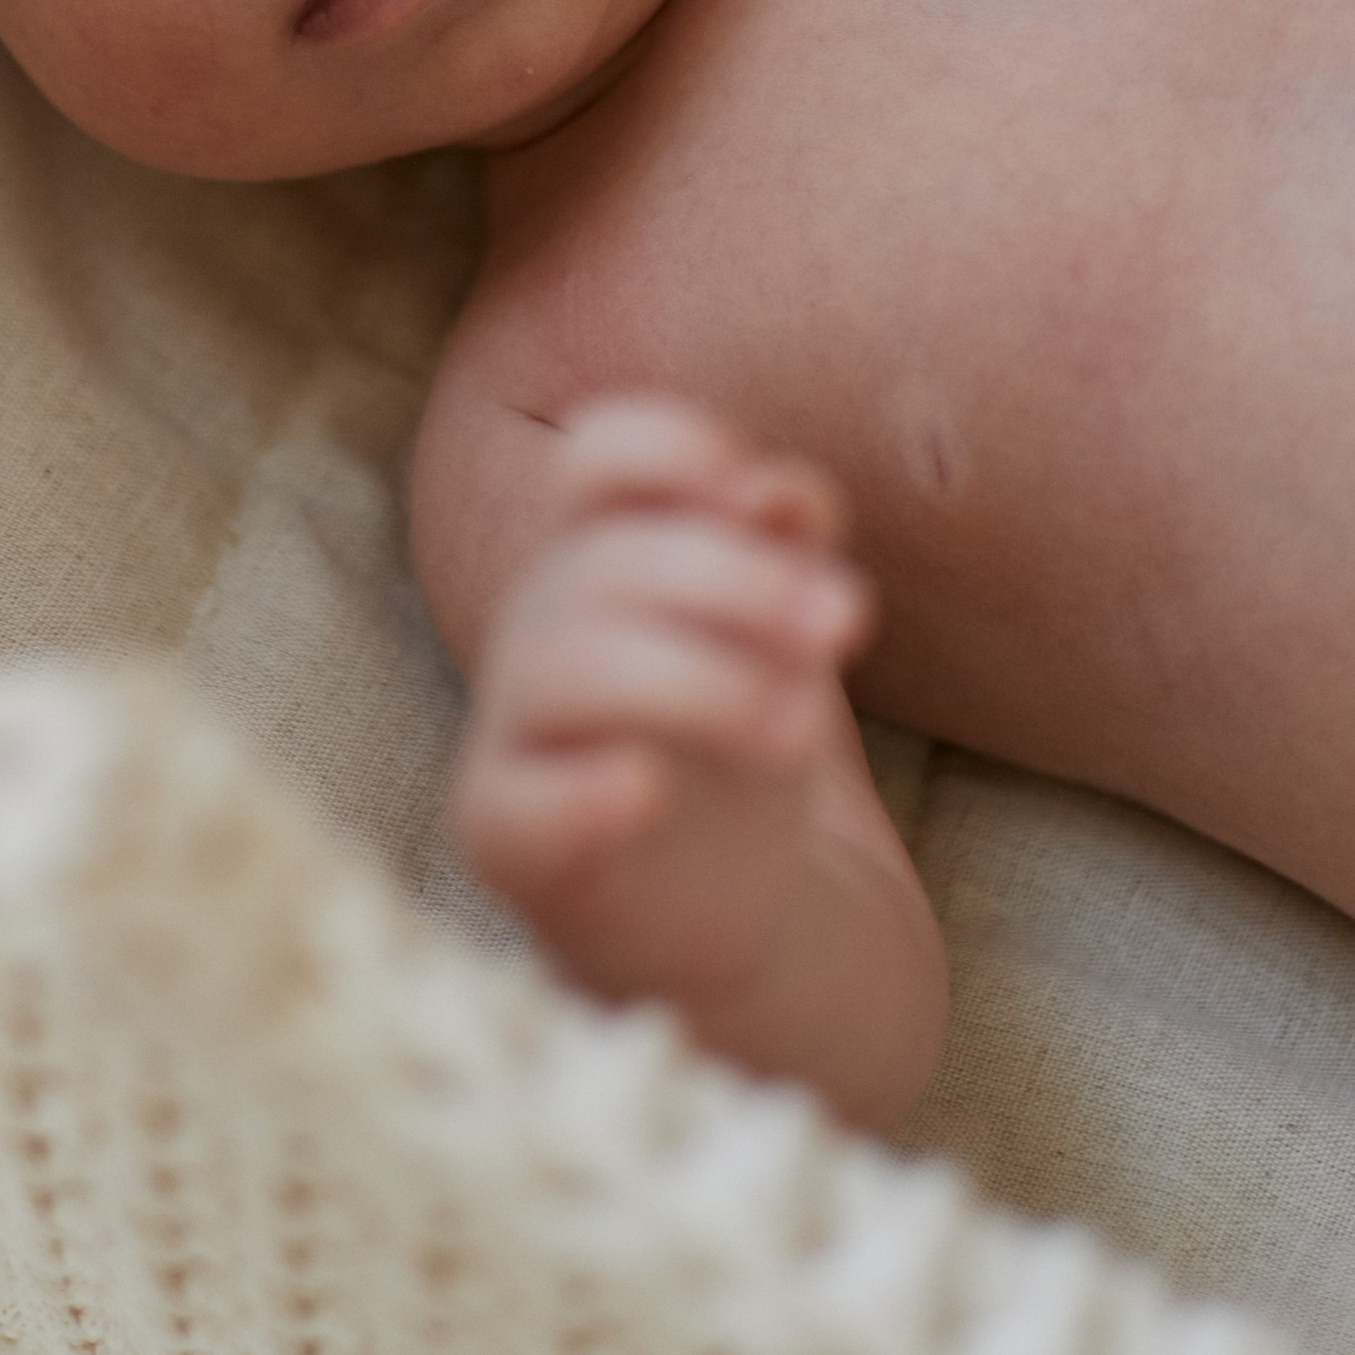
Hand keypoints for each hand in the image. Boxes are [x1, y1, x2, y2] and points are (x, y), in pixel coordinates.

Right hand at [449, 397, 874, 1011]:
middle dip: (740, 581)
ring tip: (803, 732)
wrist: (729, 907)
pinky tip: (649, 791)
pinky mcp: (505, 834)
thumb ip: (786, 553)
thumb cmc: (743, 738)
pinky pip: (519, 801)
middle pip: (608, 562)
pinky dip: (582, 790)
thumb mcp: (785, 638)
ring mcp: (514, 729)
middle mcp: (544, 625)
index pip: (597, 459)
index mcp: (603, 552)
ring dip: (703, 683)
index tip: (751, 487)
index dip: (667, 448)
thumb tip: (782, 492)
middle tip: (849, 619)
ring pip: (568, 668)